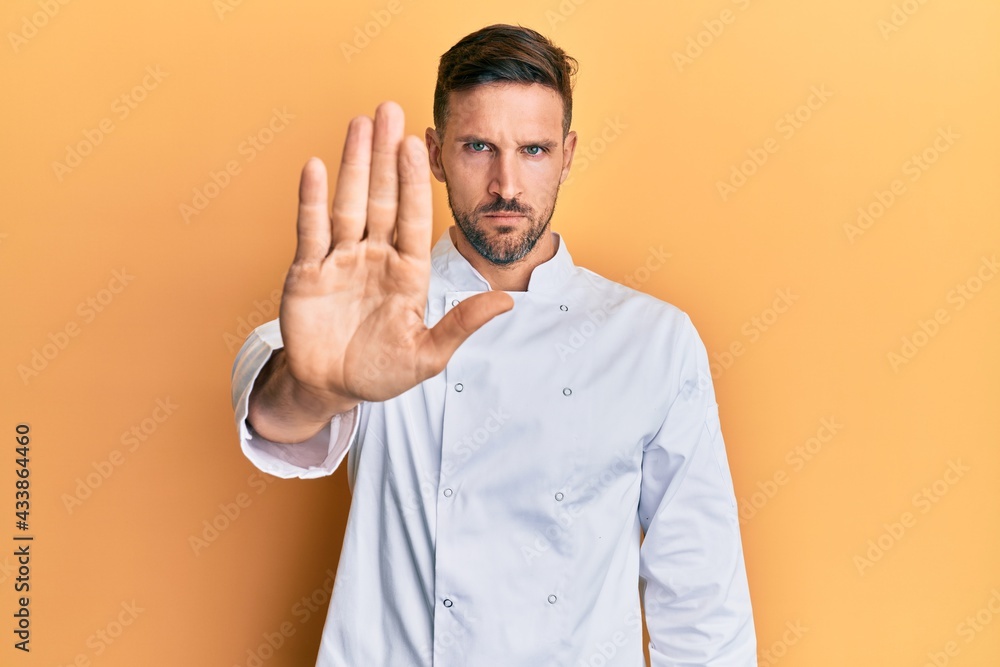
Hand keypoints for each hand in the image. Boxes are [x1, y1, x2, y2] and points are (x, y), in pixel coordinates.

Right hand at [277, 101, 513, 415]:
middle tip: (389, 109)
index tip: (416, 142)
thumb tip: (508, 301)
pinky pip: (311, 229)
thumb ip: (462, 325)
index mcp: (408, 271)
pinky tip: (316, 166)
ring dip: (352, 164)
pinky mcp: (308, 271)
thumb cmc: (382, 373)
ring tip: (358, 123)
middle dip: (384, 155)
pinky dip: (312, 199)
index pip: (414, 217)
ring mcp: (340, 260)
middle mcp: (375, 256)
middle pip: (382, 197)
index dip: (414, 181)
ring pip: (348, 203)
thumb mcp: (427, 355)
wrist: (332, 389)